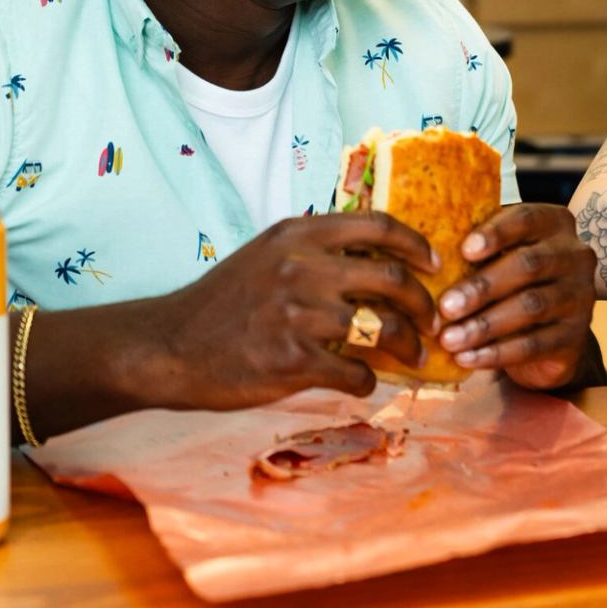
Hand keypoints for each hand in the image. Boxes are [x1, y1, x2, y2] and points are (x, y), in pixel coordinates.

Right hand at [141, 210, 440, 408]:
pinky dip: (368, 380)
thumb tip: (377, 258)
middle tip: (434, 320)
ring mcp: (298, 313)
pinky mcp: (292, 360)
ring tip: (413, 357)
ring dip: (407, 346)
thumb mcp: (268, 255)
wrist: (171, 346)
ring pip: (381, 327)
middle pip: (391, 277)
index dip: (416, 244)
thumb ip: (315, 250)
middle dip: (424, 303)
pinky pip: (355, 372)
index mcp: (299, 234)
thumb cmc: (224, 301)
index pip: (377, 225)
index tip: (435, 264)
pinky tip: (363, 382)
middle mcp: (302, 267)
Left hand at [436, 203, 597, 389]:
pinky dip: (496, 353)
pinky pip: (534, 345)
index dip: (496, 233)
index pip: (527, 219)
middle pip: (528, 265)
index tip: (464, 251)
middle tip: (445, 306)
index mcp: (555, 224)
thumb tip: (427, 254)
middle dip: (482, 287)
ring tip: (449, 339)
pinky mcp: (575, 337)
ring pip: (530, 307)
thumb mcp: (502, 255)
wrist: (550, 331)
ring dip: (484, 325)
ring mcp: (580, 297)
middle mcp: (575, 256)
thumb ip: (478, 248)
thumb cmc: (513, 281)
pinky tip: (467, 358)